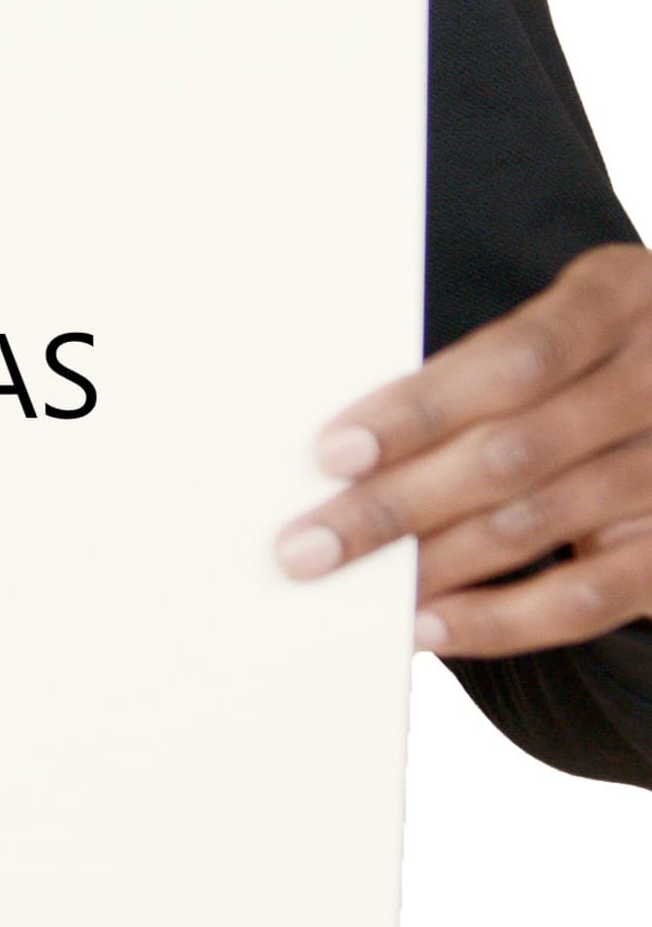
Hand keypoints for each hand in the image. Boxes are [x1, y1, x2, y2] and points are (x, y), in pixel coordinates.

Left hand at [276, 242, 651, 657]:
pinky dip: (499, 620)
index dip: (420, 409)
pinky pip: (585, 597)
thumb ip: (489, 372)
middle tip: (306, 547)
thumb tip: (356, 450)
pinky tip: (430, 626)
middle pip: (513, 451)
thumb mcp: (571, 323)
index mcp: (619, 299)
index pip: (514, 359)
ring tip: (354, 589)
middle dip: (396, 505)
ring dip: (433, 564)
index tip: (333, 452)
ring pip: (538, 524)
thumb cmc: (602, 358)